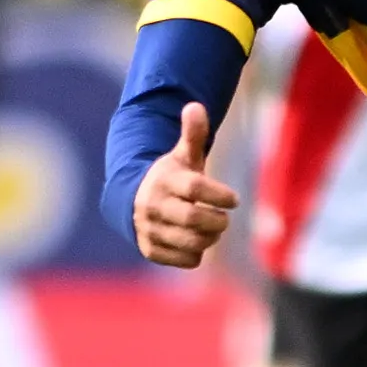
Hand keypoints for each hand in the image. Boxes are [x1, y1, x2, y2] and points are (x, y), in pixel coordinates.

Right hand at [134, 102, 237, 266]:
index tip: (234, 200)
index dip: (220, 195)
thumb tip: (196, 106)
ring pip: (193, 242)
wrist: (133, 202)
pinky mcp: (151, 250)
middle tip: (224, 218)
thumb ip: (193, 135)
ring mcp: (150, 230)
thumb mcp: (182, 156)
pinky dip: (197, 253)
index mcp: (165, 180)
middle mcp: (153, 206)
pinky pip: (187, 260)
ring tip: (212, 229)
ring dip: (210, 238)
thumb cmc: (170, 178)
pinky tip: (195, 240)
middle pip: (196, 219)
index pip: (196, 189)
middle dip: (218, 221)